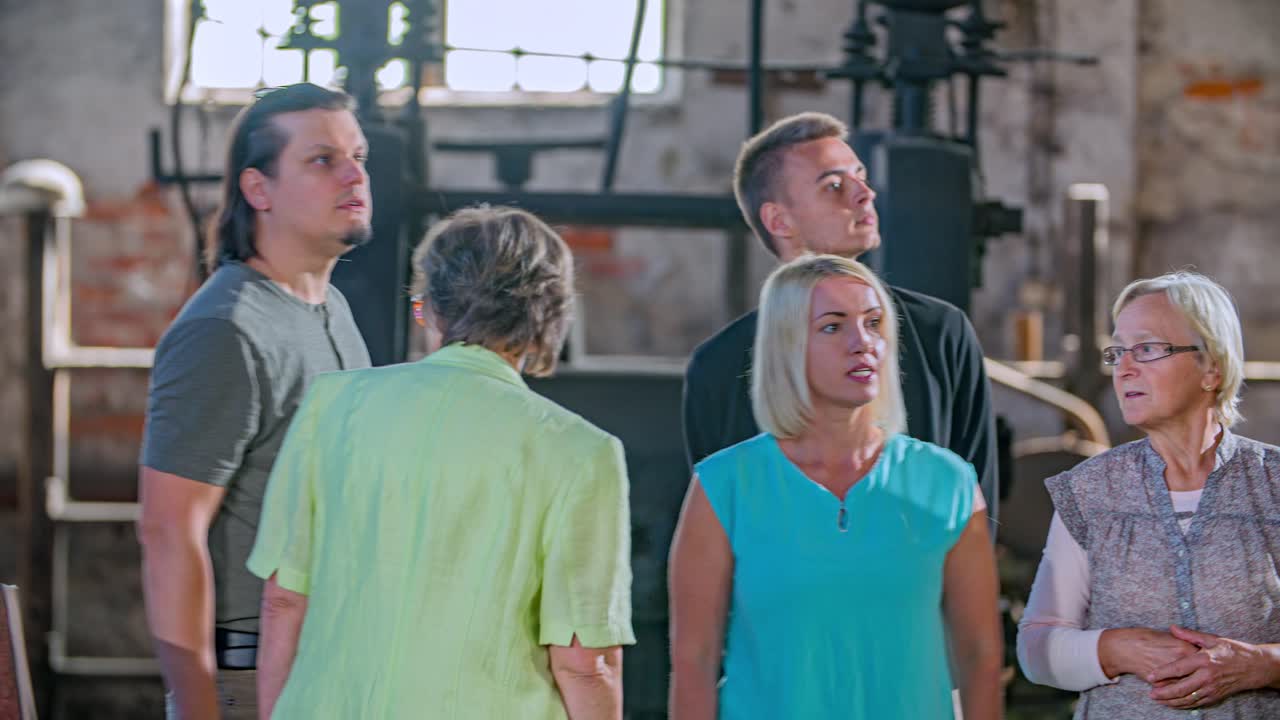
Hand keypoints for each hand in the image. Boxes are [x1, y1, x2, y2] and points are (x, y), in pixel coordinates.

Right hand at [1098, 627, 1197, 678]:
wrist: (1123, 648)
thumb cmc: (1142, 638)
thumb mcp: (1164, 635)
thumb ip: (1181, 641)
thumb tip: (1192, 646)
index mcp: (1183, 647)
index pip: (1203, 656)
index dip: (1205, 659)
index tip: (1207, 660)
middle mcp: (1180, 661)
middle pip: (1198, 671)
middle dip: (1200, 672)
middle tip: (1202, 672)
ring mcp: (1171, 673)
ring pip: (1188, 682)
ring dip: (1190, 683)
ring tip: (1191, 681)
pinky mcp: (1162, 682)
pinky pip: (1174, 688)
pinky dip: (1177, 687)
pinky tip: (1177, 685)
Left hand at [1147, 626, 1276, 708]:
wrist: (1254, 666)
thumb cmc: (1233, 651)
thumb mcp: (1212, 639)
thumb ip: (1190, 635)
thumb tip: (1172, 628)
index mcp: (1204, 660)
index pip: (1178, 669)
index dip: (1162, 673)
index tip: (1149, 676)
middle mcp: (1207, 676)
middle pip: (1181, 688)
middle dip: (1164, 692)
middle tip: (1151, 693)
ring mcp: (1212, 688)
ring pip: (1188, 698)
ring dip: (1172, 701)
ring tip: (1159, 700)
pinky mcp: (1216, 695)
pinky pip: (1197, 703)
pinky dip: (1185, 705)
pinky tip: (1175, 703)